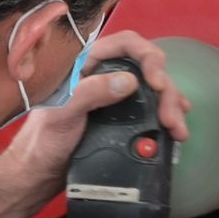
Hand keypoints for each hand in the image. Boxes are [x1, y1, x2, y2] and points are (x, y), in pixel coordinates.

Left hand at [6, 30, 191, 204]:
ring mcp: (116, 98)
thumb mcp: (61, 114)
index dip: (148, 57)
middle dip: (166, 89)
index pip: (126, 44)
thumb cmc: (42, 142)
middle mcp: (104, 76)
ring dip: (171, 106)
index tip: (157, 82)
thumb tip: (129, 81)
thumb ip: (89, 93)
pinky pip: (151, 109)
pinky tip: (176, 126)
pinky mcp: (123, 119)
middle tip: (171, 116)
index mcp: (86, 65)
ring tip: (178, 130)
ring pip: (153, 90)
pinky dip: (166, 115)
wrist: (40, 173)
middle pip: (147, 69)